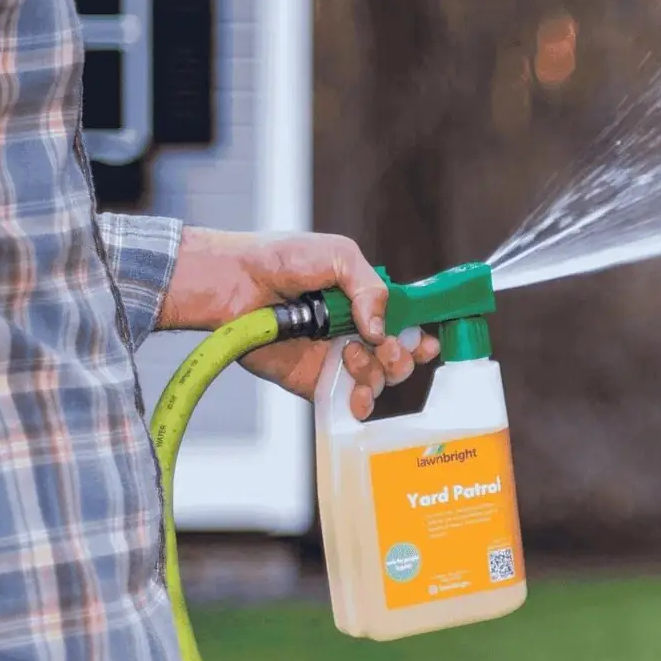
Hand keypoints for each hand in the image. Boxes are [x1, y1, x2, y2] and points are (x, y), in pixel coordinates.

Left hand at [159, 228, 439, 418]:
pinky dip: (359, 404)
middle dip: (401, 357)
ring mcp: (334, 360)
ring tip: (348, 354)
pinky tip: (357, 400)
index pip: (406, 325)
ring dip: (375, 373)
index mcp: (365, 302)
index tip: (427, 342)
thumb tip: (381, 329)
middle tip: (386, 347)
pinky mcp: (311, 381)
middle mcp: (354, 333)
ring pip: (377, 381)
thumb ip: (370, 288)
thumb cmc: (280, 258)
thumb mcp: (338, 256)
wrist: (233, 281)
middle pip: (399, 359)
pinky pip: (344, 402)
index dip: (421, 336)